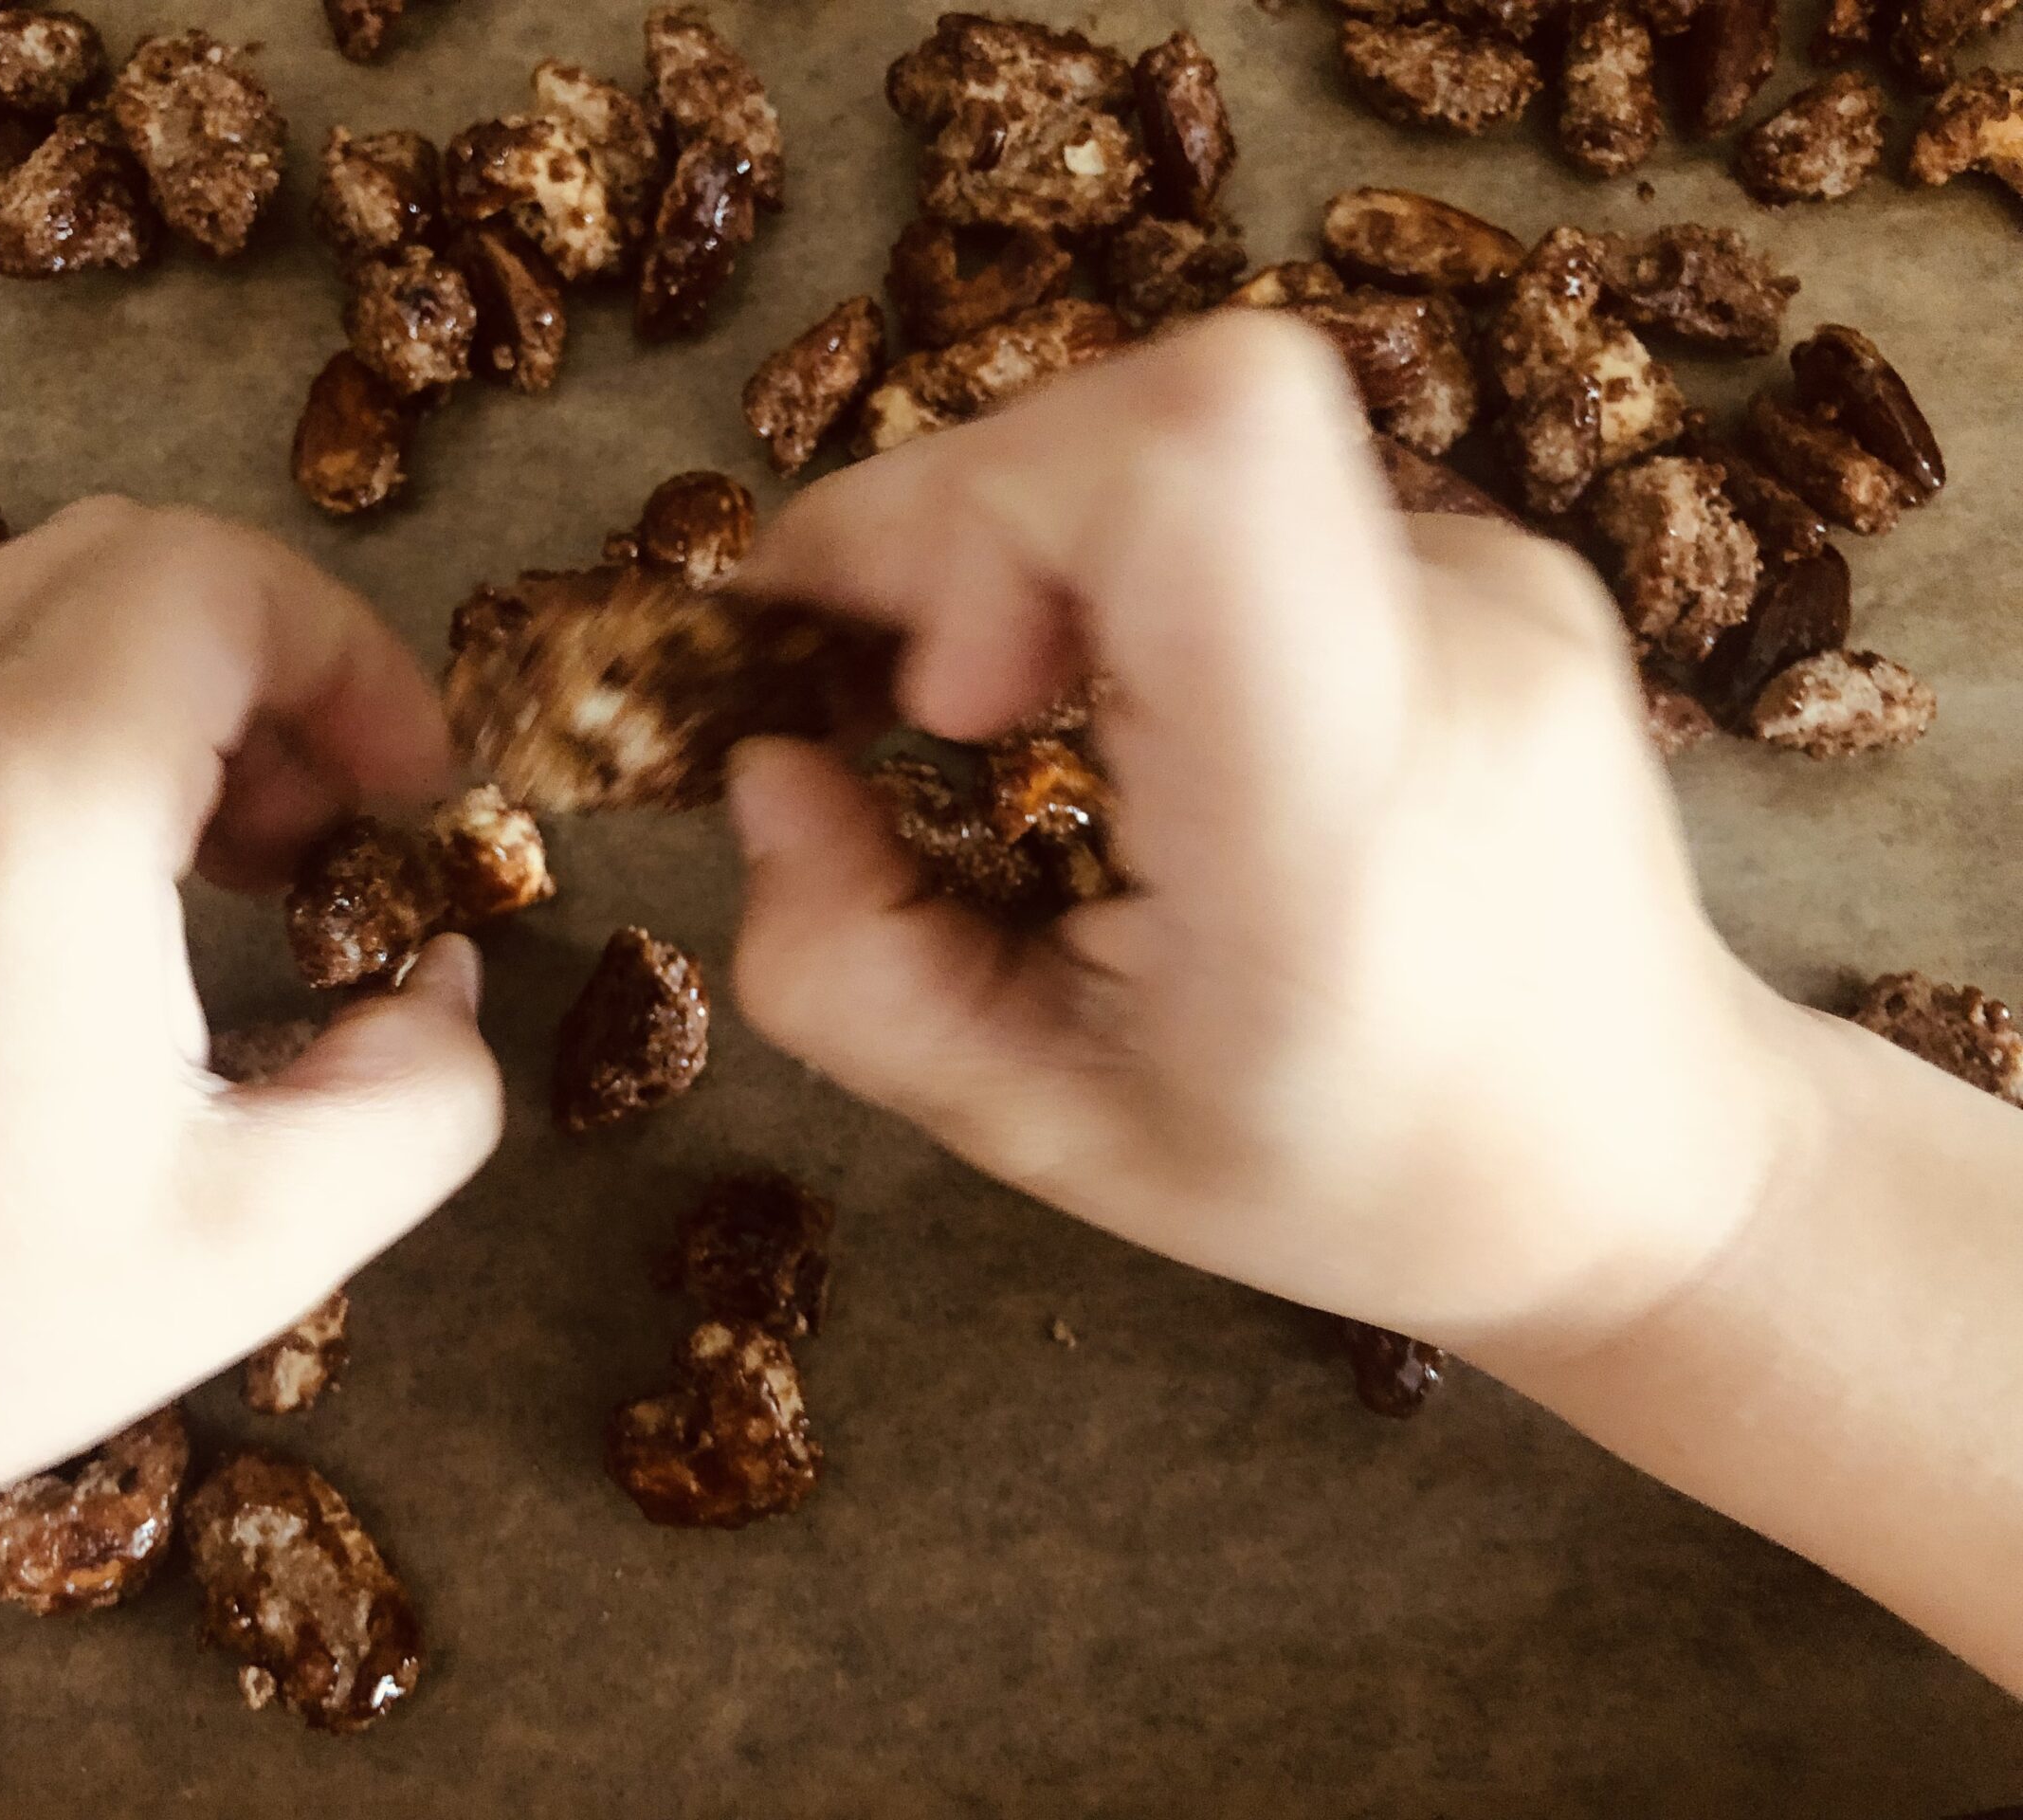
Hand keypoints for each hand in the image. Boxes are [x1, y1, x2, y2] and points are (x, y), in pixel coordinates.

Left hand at [0, 500, 500, 1678]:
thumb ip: (424, 1093)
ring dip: (157, 692)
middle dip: (269, 658)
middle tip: (329, 822)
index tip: (414, 791)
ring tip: (220, 871)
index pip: (217, 578)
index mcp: (28, 802)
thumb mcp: (256, 1242)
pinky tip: (75, 908)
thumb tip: (444, 984)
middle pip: (120, 556)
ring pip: (14, 611)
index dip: (355, 655)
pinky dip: (48, 731)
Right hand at [725, 313, 1795, 1354]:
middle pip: (1160, 409)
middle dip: (965, 523)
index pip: (1187, 461)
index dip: (977, 501)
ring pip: (1192, 423)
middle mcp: (1445, 657)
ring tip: (1029, 715)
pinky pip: (1256, 484)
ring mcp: (1497, 583)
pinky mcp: (1502, 561)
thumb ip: (852, 968)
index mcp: (1329, 819)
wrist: (1643, 1158)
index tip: (921, 682)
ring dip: (1042, 544)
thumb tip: (763, 768)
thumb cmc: (1351, 1176)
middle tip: (928, 707)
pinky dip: (1139, 565)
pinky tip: (1159, 714)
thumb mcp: (1049, 1135)